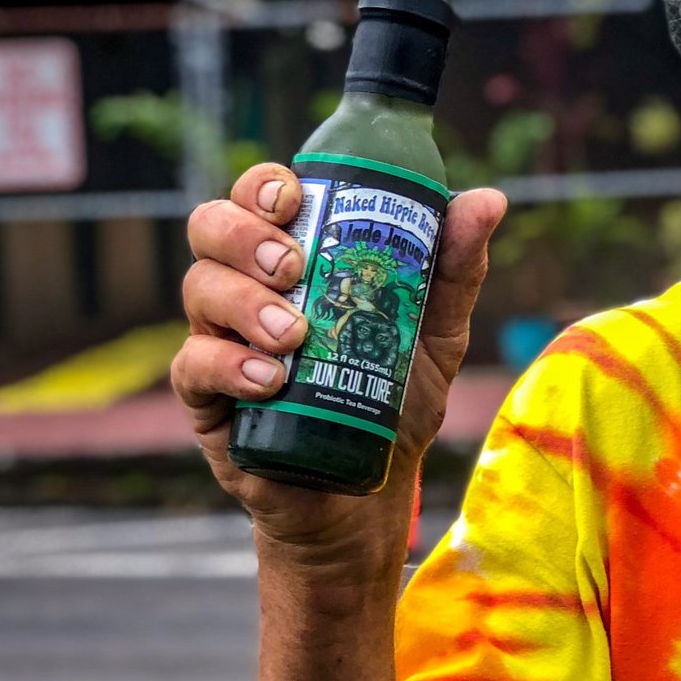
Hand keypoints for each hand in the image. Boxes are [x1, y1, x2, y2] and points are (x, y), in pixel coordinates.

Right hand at [171, 161, 507, 561]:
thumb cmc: (391, 402)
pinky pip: (192, 366)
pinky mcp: (206, 401)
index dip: (263, 185)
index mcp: (294, 261)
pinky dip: (226, 364)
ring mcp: (219, 342)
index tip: (292, 197)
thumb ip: (454, 270)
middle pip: (210, 230)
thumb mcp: (434, 335)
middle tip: (293, 267)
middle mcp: (246, 290)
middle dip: (245, 236)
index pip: (258, 199)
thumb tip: (488, 199)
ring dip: (245, 303)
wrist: (364, 494)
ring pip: (199, 290)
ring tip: (296, 336)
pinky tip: (268, 379)